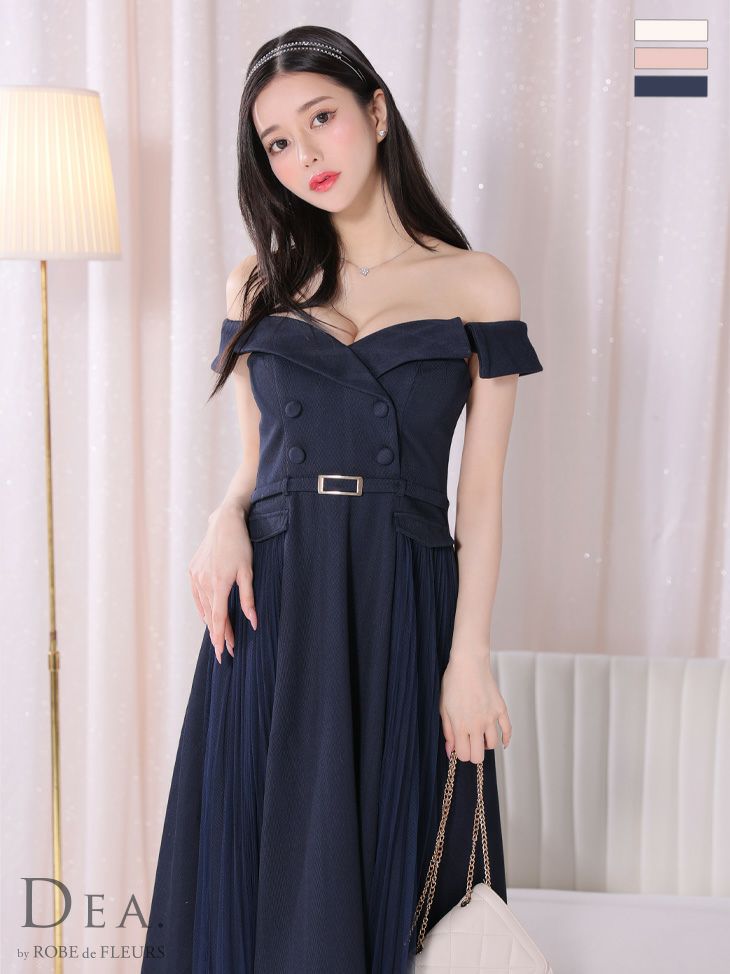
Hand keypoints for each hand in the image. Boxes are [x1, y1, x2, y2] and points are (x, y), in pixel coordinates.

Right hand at [188, 503, 256, 663]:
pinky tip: (208, 616)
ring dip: (211, 622)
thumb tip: (253, 622)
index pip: (219, 618)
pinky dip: (203, 608)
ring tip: (220, 636)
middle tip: (225, 651)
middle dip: (219, 634)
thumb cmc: (241, 545)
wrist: (224, 523)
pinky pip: (197, 596)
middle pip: (211, 616)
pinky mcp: (192, 571)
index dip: (221, 637)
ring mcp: (195, 576)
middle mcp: (203, 582)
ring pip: (203, 607)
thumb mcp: (249, 571)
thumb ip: (249, 598)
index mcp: (219, 583)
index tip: (223, 653)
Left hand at [439, 650, 511, 761]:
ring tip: (480, 736)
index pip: (464, 755)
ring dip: (486, 744)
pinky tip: (502, 741)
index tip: (459, 746)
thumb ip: (448, 731)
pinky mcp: (501, 709)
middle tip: (470, 744)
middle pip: (479, 756)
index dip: (461, 754)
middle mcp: (477, 724)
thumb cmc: (453, 683)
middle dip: (473, 754)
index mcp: (460, 725)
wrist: (469, 663)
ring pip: (493, 745)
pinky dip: (505, 739)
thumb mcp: (443, 707)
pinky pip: (507, 731)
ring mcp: (491, 717)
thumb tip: (451, 751)